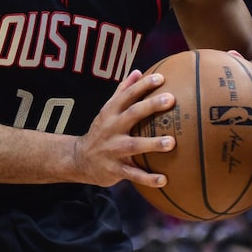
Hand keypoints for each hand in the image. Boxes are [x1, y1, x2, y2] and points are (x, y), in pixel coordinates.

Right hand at [73, 69, 175, 187]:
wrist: (79, 158)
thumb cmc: (101, 131)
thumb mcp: (108, 110)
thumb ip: (122, 92)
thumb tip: (138, 72)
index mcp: (111, 112)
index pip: (127, 95)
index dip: (143, 85)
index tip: (161, 78)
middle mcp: (111, 128)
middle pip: (132, 114)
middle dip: (150, 106)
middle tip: (170, 99)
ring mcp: (112, 149)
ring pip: (133, 145)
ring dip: (152, 144)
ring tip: (172, 142)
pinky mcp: (114, 169)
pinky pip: (132, 174)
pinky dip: (147, 178)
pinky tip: (164, 179)